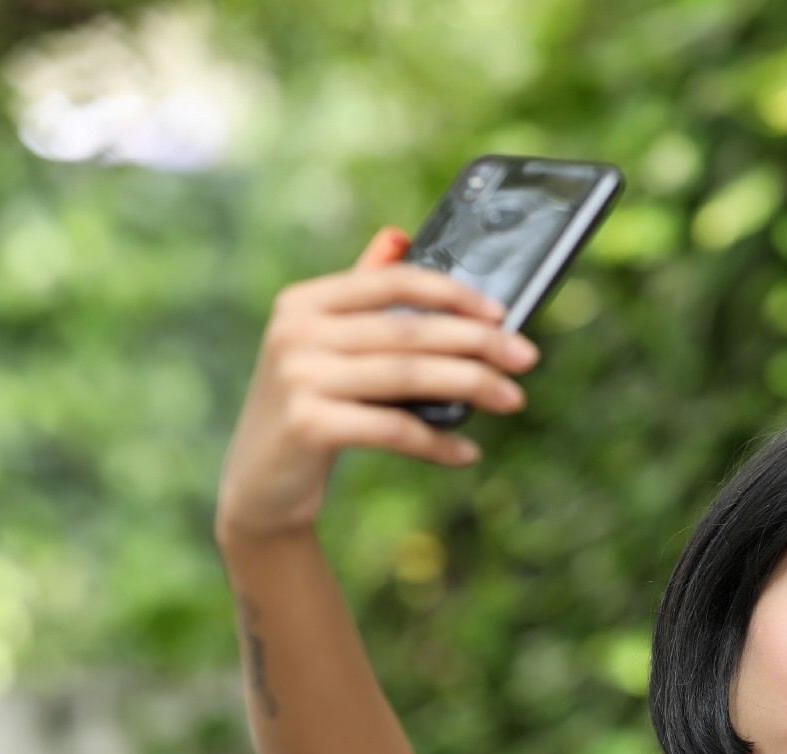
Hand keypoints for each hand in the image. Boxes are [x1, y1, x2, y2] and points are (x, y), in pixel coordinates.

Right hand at [213, 226, 538, 546]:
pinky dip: (436, 442)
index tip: (501, 313)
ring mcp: (298, 378)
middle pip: (409, 331)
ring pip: (408, 376)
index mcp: (304, 302)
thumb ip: (360, 294)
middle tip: (527, 357)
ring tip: (513, 399)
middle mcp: (295, 333)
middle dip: (478, 343)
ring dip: (471, 387)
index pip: (393, 282)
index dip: (453, 294)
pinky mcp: (308, 426)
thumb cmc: (308, 408)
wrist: (259, 485)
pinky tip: (467, 452)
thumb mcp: (325, 345)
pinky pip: (393, 428)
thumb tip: (399, 235)